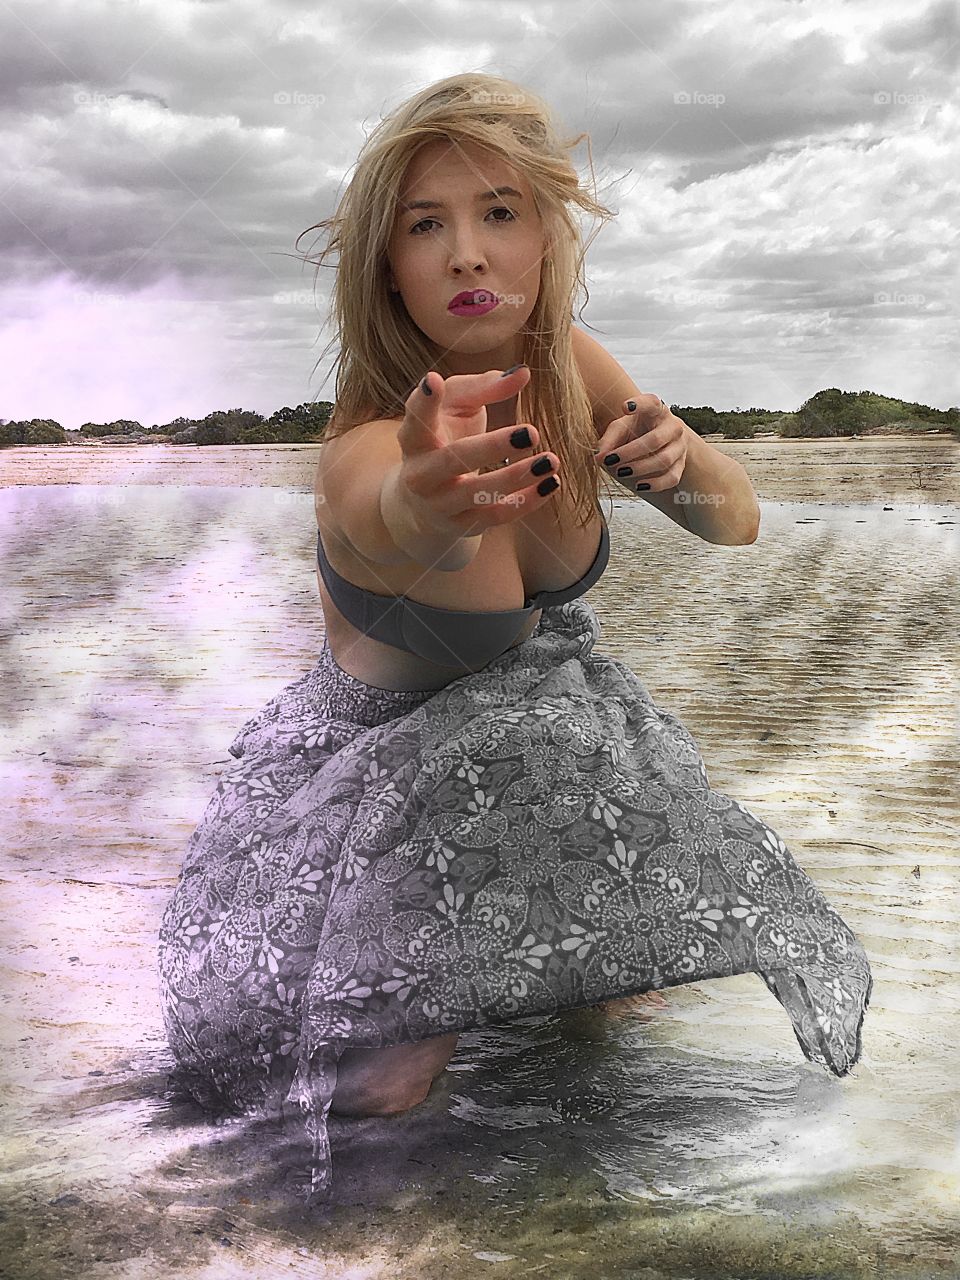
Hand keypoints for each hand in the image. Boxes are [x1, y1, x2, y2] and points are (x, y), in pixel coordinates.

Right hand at [397, 366, 561, 539]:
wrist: (422, 503)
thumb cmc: (444, 439)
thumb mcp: (456, 408)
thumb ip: (484, 387)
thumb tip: (523, 373)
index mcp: (415, 439)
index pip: (415, 418)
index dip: (423, 401)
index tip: (434, 380)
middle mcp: (421, 474)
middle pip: (453, 460)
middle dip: (492, 447)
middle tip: (530, 433)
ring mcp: (440, 504)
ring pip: (478, 493)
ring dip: (516, 477)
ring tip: (551, 460)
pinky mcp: (463, 525)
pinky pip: (496, 516)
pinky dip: (526, 502)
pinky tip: (550, 483)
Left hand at [593, 393, 688, 491]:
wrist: (659, 441)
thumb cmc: (636, 431)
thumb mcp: (621, 429)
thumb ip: (608, 440)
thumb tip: (598, 458)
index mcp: (657, 410)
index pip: (652, 403)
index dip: (640, 404)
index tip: (625, 407)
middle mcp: (673, 426)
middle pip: (655, 439)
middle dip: (630, 452)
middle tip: (611, 460)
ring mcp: (680, 446)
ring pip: (664, 460)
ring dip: (640, 468)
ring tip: (621, 472)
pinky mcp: (682, 465)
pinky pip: (672, 477)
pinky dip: (655, 484)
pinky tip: (639, 485)